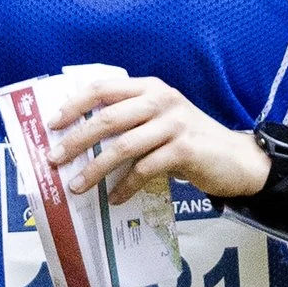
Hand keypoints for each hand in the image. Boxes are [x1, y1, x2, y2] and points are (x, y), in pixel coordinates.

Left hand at [47, 80, 269, 204]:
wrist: (236, 159)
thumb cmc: (190, 141)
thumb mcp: (161, 120)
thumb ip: (130, 119)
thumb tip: (81, 137)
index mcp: (150, 88)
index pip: (103, 88)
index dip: (74, 105)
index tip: (52, 124)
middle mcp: (162, 100)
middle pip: (108, 118)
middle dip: (76, 141)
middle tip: (54, 160)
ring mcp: (175, 124)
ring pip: (123, 146)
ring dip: (95, 169)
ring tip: (77, 186)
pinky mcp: (185, 150)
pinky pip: (145, 169)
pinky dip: (125, 186)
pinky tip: (114, 198)